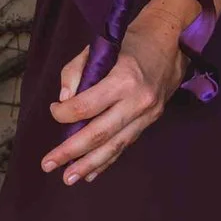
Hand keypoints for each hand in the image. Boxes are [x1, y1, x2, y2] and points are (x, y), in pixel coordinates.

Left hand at [40, 11, 186, 185]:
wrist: (172, 44)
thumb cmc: (129, 42)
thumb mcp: (99, 46)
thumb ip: (76, 71)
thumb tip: (64, 101)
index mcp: (123, 79)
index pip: (87, 105)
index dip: (64, 113)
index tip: (53, 110)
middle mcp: (137, 101)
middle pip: (100, 133)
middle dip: (72, 151)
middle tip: (48, 164)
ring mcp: (147, 115)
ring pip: (115, 146)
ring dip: (89, 164)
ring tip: (68, 178)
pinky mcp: (150, 122)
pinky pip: (125, 145)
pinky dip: (107, 160)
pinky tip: (91, 174)